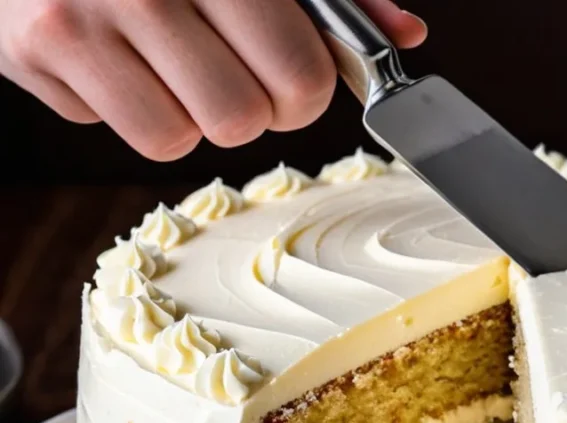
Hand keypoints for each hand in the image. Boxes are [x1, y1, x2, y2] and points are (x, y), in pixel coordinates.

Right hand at [0, 0, 426, 159]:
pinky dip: (137, 114)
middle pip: (242, 119)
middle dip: (250, 108)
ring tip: (172, 62)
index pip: (298, 73)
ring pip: (181, 138)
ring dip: (191, 117)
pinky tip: (125, 63)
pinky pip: (125, 133)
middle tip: (230, 71)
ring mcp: (79, 17)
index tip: (292, 77)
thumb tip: (406, 34)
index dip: (304, 92)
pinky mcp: (34, 52)